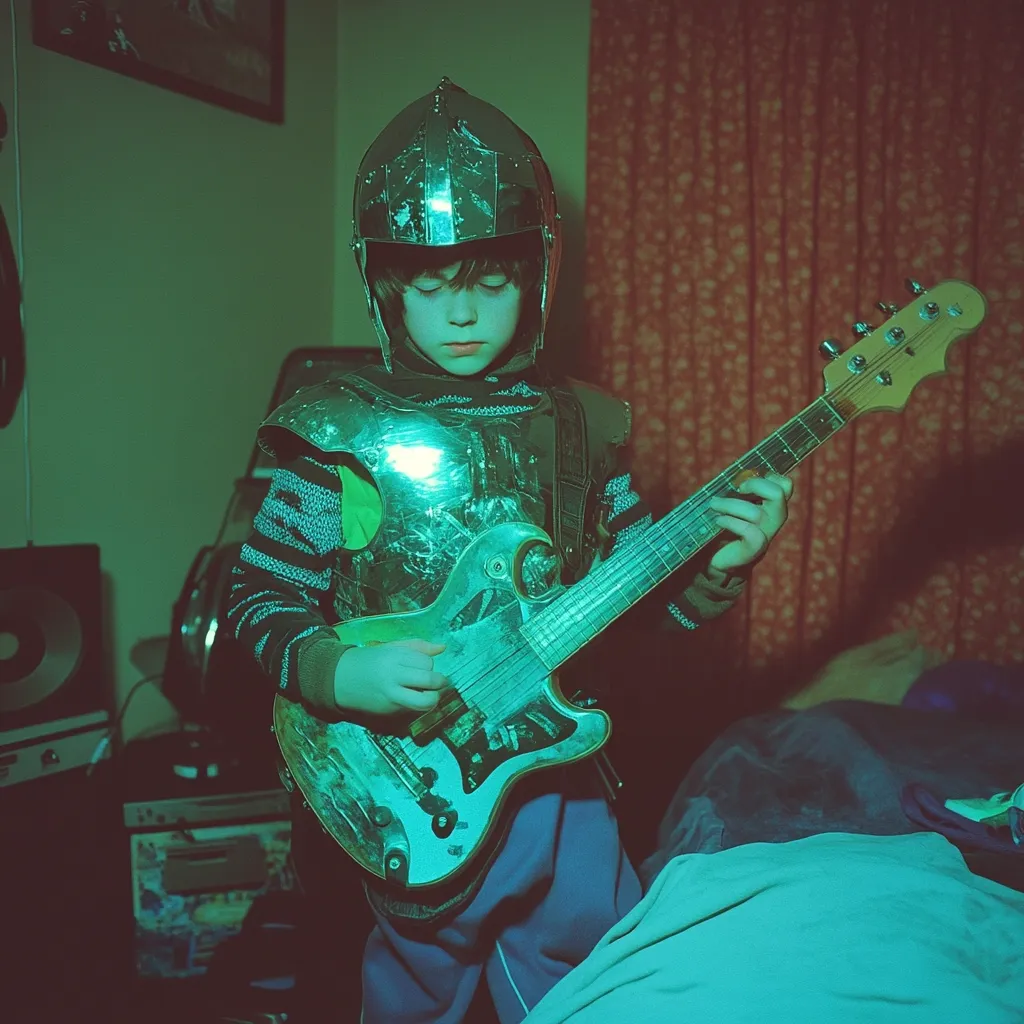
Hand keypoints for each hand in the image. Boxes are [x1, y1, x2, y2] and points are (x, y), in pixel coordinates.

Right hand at [333, 639, 448, 715]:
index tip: (424, 666)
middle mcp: (393, 676)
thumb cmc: (369, 660)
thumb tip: (442, 647)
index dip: (429, 665)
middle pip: (429, 680)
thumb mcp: (391, 647)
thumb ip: (418, 646)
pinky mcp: (387, 710)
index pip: (426, 662)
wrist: (339, 678)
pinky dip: (417, 705)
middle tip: (438, 682)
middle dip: (440, 682)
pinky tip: (412, 698)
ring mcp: (390, 695)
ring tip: (430, 694)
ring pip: (424, 701)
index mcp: (395, 657)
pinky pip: (411, 709)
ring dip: (433, 698)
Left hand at [707, 472, 792, 572]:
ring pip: (756, 513)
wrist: (721, 558)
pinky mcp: (755, 548)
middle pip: (778, 493)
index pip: (785, 485)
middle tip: (737, 488)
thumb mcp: (735, 504)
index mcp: (773, 505)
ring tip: (714, 505)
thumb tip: (732, 476)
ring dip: (730, 505)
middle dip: (755, 484)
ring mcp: (767, 534)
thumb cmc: (727, 526)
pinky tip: (719, 520)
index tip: (746, 479)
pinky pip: (749, 531)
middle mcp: (775, 519)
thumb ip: (739, 490)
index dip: (768, 476)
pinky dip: (731, 522)